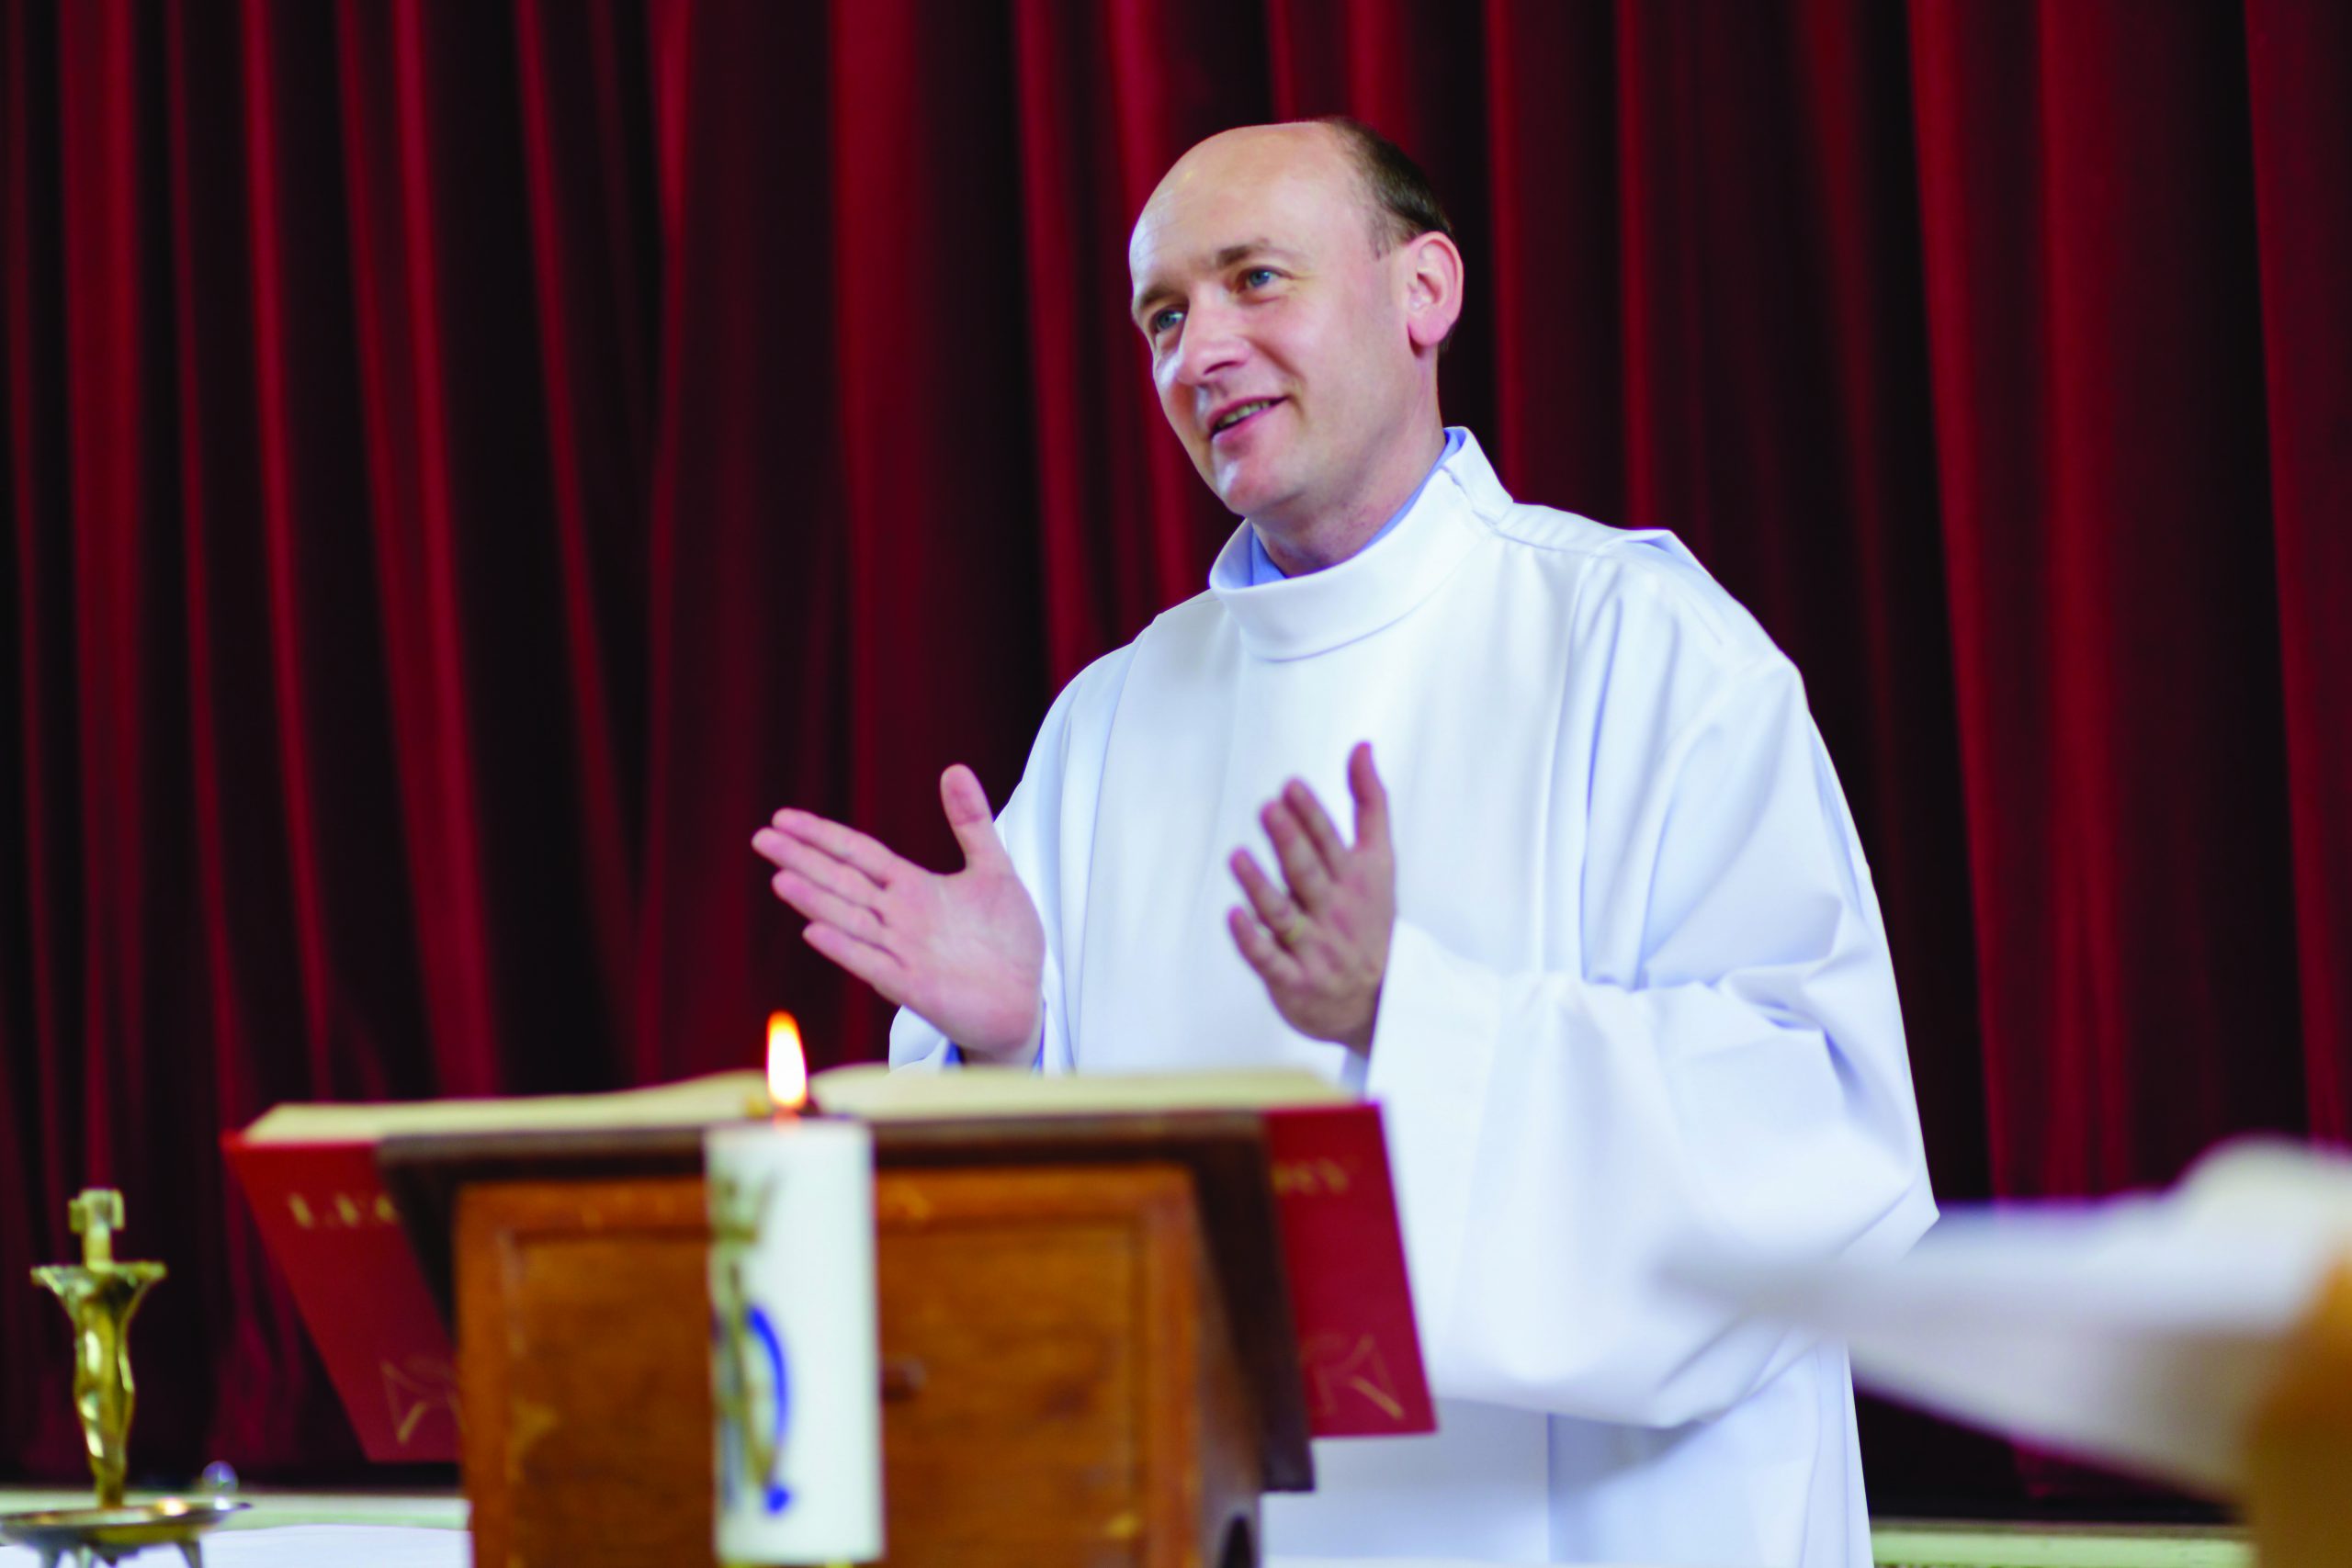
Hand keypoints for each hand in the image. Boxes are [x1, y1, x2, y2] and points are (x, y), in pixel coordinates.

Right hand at [753, 766, 1044, 1058]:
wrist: (1023, 1000)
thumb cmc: (1005, 940)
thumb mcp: (994, 870)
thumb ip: (972, 822)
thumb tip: (955, 768)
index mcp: (913, 889)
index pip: (858, 855)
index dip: (823, 836)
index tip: (784, 817)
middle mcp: (899, 919)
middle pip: (843, 883)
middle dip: (804, 860)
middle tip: (762, 838)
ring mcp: (902, 953)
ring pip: (850, 921)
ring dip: (816, 901)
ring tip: (781, 878)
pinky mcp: (914, 988)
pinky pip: (874, 966)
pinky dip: (846, 949)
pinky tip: (815, 931)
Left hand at [1227, 742, 1394, 1052]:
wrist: (1380, 1000)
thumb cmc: (1370, 918)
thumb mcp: (1379, 859)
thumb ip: (1369, 802)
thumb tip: (1361, 747)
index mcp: (1353, 879)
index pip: (1330, 843)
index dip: (1311, 815)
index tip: (1290, 787)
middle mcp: (1333, 911)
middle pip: (1307, 873)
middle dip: (1289, 841)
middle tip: (1268, 809)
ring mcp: (1313, 947)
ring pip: (1283, 913)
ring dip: (1260, 886)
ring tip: (1238, 856)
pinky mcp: (1293, 980)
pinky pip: (1270, 959)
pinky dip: (1252, 940)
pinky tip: (1234, 916)